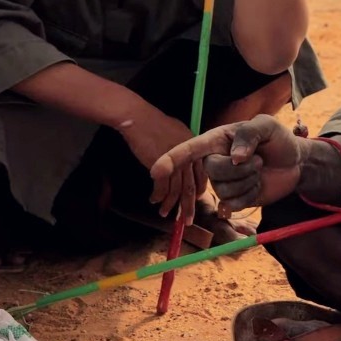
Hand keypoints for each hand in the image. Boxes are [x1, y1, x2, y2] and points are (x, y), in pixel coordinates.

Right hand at [117, 105, 205, 223]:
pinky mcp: (161, 165)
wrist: (139, 119)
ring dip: (170, 204)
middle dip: (188, 206)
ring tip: (164, 213)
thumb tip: (183, 164)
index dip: (198, 191)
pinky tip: (154, 200)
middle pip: (191, 186)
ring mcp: (176, 161)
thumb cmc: (154, 124)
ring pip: (176, 190)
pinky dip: (158, 196)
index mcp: (196, 148)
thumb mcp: (177, 133)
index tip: (194, 202)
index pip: (201, 175)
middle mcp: (189, 156)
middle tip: (188, 221)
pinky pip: (162, 187)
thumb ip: (183, 149)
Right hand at [151, 114, 302, 213]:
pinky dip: (251, 195)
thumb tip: (235, 157)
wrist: (295, 163)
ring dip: (249, 181)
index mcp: (217, 140)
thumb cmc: (278, 140)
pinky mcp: (233, 198)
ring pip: (224, 189)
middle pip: (212, 171)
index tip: (156, 171)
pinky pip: (233, 203)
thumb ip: (249, 133)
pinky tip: (258, 186)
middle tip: (259, 160)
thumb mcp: (267, 126)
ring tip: (259, 170)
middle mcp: (214, 160)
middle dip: (241, 169)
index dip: (171, 160)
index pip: (189, 150)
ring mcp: (222, 181)